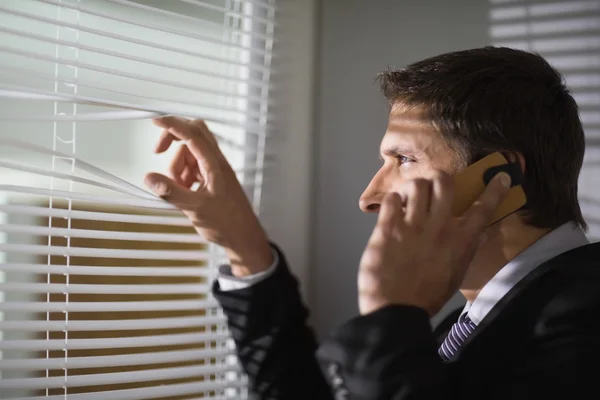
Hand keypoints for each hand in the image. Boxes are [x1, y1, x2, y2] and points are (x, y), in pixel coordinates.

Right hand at [144, 117, 272, 275]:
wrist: (243, 237)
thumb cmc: (228, 223)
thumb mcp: (196, 208)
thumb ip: (172, 192)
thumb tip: (150, 178)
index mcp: (215, 165)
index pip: (193, 135)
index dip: (173, 125)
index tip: (155, 121)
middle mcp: (216, 163)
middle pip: (192, 135)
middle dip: (172, 140)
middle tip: (157, 152)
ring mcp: (214, 170)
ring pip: (189, 154)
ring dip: (177, 167)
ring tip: (180, 189)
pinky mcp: (211, 179)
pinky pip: (192, 167)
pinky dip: (183, 176)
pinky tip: (185, 192)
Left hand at [358, 171, 510, 315]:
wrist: (396, 310)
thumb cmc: (427, 297)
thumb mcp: (456, 275)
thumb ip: (466, 251)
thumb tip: (478, 234)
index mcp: (460, 241)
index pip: (483, 209)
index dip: (494, 190)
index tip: (500, 177)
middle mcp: (439, 227)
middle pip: (444, 183)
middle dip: (440, 180)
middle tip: (434, 187)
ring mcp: (412, 225)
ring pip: (417, 185)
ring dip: (415, 189)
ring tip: (411, 199)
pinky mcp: (388, 228)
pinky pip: (392, 199)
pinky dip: (393, 201)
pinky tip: (393, 211)